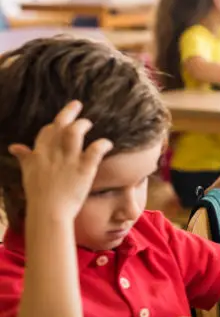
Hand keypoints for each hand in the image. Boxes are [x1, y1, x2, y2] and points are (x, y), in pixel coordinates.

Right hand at [8, 101, 112, 219]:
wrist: (48, 212)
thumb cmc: (38, 196)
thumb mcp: (27, 173)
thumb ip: (25, 158)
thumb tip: (15, 147)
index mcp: (38, 155)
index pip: (46, 132)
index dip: (54, 125)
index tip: (60, 122)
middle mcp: (52, 154)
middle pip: (59, 126)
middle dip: (68, 112)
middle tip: (77, 104)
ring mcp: (68, 160)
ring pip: (74, 132)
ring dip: (83, 124)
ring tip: (89, 123)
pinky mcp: (84, 168)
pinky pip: (95, 150)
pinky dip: (103, 144)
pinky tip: (108, 143)